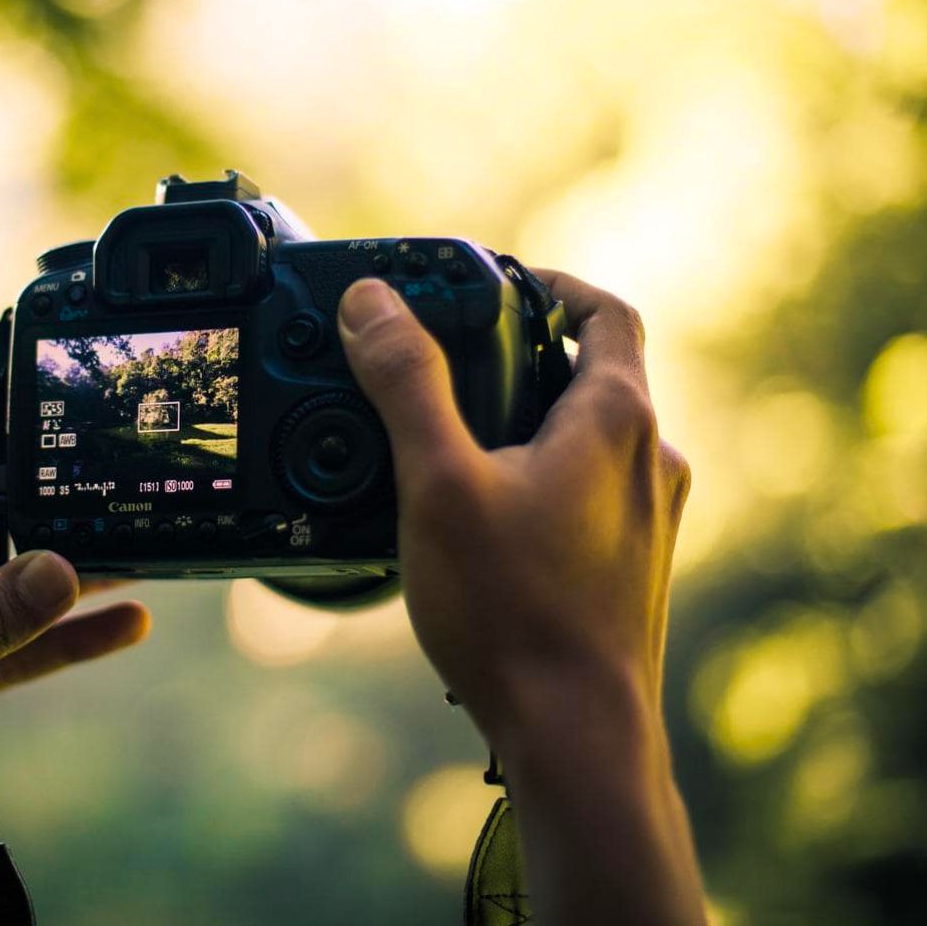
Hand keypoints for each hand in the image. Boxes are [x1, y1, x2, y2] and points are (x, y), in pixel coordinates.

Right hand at [337, 273, 704, 924]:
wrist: (575, 735)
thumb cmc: (514, 611)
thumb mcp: (438, 482)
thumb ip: (406, 383)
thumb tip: (371, 302)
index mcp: (617, 419)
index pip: (606, 311)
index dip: (553, 283)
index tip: (497, 285)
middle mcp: (648, 461)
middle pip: (595, 372)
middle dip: (522, 356)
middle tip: (450, 363)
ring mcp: (646, 520)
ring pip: (589, 438)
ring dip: (529, 422)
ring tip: (450, 442)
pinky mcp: (630, 568)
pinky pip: (586, 494)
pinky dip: (539, 478)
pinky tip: (479, 518)